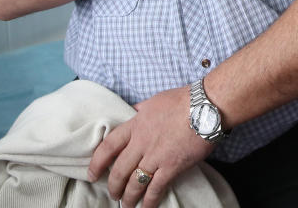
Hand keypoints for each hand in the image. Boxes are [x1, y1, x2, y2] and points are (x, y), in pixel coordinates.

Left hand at [87, 86, 214, 207]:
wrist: (205, 106)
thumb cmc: (183, 100)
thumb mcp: (154, 101)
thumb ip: (140, 110)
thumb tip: (132, 111)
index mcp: (135, 125)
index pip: (109, 146)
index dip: (97, 162)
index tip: (92, 173)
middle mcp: (141, 142)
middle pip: (120, 169)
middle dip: (114, 185)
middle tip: (113, 194)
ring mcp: (155, 156)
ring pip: (135, 182)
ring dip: (129, 197)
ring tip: (127, 205)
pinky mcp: (171, 166)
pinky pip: (156, 188)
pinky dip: (150, 201)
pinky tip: (147, 207)